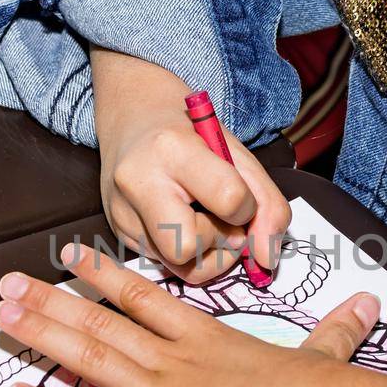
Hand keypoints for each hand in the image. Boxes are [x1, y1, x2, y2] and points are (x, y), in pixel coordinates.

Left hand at [0, 243, 386, 386]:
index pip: (146, 297)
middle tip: (6, 283)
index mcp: (209, 338)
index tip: (72, 255)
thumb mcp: (325, 355)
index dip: (105, 275)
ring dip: (42, 336)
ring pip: (91, 357)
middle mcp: (176, 359)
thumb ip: (336, 332)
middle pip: (102, 321)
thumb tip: (368, 307)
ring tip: (1, 317)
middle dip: (51, 301)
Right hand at [92, 48, 290, 283]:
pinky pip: (168, 267)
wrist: (133, 118)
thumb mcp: (236, 152)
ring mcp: (122, 213)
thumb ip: (265, 203)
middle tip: (223, 220)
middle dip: (218, 242)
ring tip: (206, 224)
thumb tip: (267, 259)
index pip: (228, 199)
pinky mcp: (119, 234)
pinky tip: (185, 225)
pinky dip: (188, 255)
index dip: (247, 208)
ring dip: (208, 254)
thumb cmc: (189, 132)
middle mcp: (138, 183)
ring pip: (179, 268)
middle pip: (187, 248)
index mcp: (172, 149)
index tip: (242, 198)